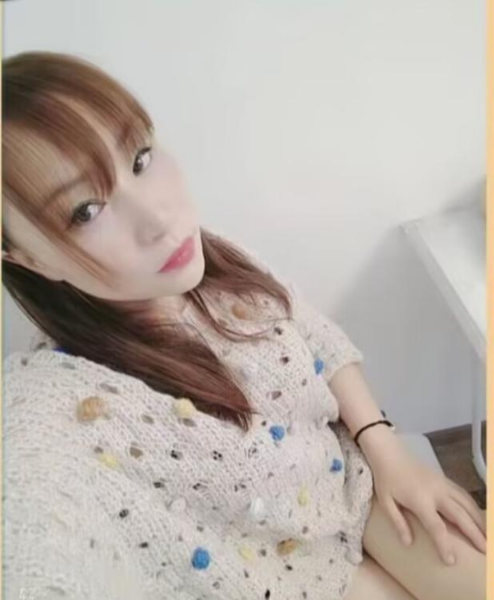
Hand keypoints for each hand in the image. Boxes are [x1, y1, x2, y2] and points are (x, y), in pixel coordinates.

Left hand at [362, 430, 485, 565]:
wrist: (389, 452)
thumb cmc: (385, 477)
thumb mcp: (385, 501)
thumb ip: (397, 522)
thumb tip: (408, 543)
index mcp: (420, 500)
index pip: (436, 527)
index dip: (444, 544)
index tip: (451, 561)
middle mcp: (436, 492)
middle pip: (460, 515)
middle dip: (474, 534)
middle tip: (486, 550)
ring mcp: (442, 483)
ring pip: (466, 503)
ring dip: (479, 519)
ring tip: (488, 536)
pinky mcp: (444, 478)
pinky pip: (463, 494)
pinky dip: (473, 505)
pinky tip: (478, 515)